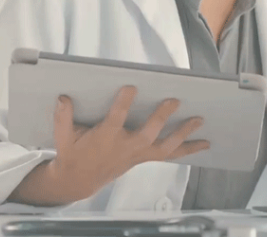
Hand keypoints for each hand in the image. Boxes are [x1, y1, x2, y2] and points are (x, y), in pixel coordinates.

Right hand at [16, 86, 208, 204]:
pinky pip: (169, 155)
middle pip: (147, 134)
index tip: (131, 85)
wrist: (79, 180)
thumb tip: (62, 97)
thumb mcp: (62, 136)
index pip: (116, 119)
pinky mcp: (144, 157)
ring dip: (183, 134)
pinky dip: (187, 150)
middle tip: (174, 100)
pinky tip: (204, 143)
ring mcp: (137, 154)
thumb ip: (62, 117)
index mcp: (105, 138)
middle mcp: (124, 147)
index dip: (123, 103)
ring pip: (165, 147)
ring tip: (199, 120)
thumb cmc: (72, 152)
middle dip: (161, 118)